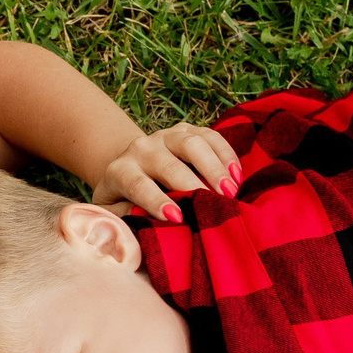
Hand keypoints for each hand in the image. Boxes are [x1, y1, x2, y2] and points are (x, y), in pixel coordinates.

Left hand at [93, 122, 241, 219]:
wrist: (128, 167)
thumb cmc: (124, 200)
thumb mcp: (115, 212)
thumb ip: (126, 218)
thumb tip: (146, 222)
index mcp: (120, 171)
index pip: (138, 184)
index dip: (156, 201)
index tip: (177, 218)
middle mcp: (140, 149)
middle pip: (169, 164)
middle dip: (193, 185)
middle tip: (215, 205)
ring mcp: (164, 136)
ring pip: (191, 143)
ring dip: (214, 167)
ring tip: (231, 190)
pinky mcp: (185, 130)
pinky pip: (209, 135)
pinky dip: (225, 153)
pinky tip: (237, 174)